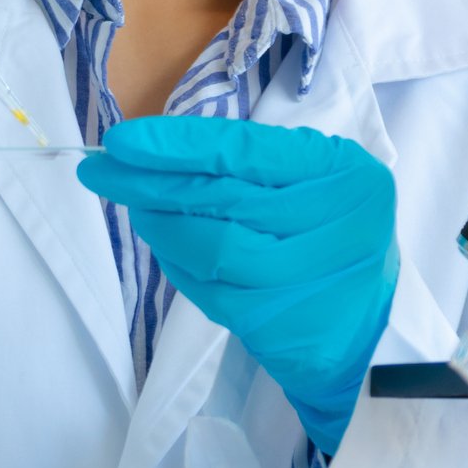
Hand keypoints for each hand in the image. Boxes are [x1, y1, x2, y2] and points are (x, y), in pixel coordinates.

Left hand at [77, 115, 397, 453]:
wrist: (366, 326)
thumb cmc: (336, 231)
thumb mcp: (321, 177)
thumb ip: (258, 161)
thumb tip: (166, 151)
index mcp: (341, 173)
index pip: (244, 153)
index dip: (178, 145)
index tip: (124, 140)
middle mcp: (330, 224)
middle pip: (220, 199)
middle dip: (151, 182)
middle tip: (100, 168)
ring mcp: (304, 280)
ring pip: (210, 247)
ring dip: (160, 225)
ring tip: (132, 205)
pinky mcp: (277, 323)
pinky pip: (209, 288)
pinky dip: (177, 263)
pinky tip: (162, 242)